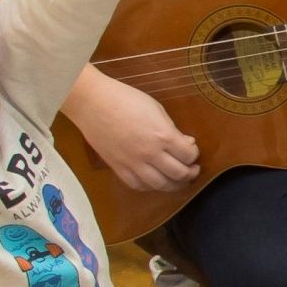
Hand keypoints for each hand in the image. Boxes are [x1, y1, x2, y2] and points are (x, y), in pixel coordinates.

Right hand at [67, 70, 199, 193]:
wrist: (92, 103)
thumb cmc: (126, 99)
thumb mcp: (156, 109)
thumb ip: (172, 129)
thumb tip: (186, 143)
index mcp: (163, 136)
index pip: (188, 155)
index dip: (194, 154)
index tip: (191, 150)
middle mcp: (150, 154)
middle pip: (178, 174)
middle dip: (190, 174)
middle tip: (192, 170)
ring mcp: (133, 163)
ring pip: (160, 185)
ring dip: (174, 185)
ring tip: (178, 180)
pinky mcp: (118, 168)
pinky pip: (138, 185)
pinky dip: (150, 187)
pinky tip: (155, 181)